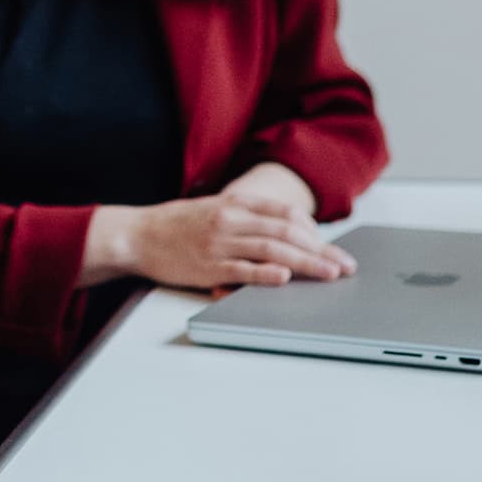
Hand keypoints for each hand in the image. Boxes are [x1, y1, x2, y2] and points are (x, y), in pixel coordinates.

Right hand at [89, 169, 352, 290]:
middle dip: (321, 250)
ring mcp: (220, 243)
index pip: (285, 213)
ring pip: (272, 249)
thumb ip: (247, 216)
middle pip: (287, 233)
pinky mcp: (207, 266)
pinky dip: (265, 274)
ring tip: (328, 274)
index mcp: (236, 203)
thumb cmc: (178, 225)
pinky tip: (285, 278)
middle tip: (344, 266)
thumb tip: (285, 230)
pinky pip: (242, 270)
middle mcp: (232, 219)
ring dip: (306, 262)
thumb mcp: (215, 208)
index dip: (314, 230)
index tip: (331, 246)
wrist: (137, 235)